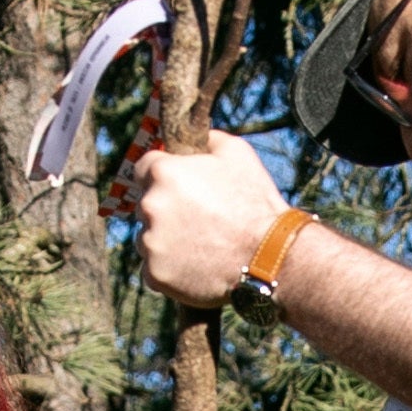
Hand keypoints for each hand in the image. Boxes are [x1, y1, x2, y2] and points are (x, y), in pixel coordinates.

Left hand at [132, 135, 290, 314]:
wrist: (268, 256)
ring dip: (166, 239)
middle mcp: (150, 206)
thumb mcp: (237, 153)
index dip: (162, 175)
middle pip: (146, 205)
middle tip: (197, 219)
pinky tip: (196, 264)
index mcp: (164, 173)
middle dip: (166, 209)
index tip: (176, 185)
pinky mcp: (154, 274)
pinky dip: (170, 268)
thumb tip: (197, 136)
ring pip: (149, 237)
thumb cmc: (255, 202)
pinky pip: (154, 267)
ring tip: (200, 244)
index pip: (144, 168)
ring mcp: (150, 242)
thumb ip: (208, 139)